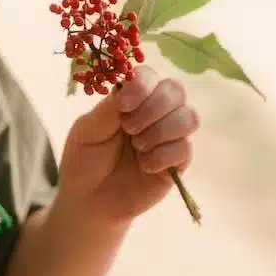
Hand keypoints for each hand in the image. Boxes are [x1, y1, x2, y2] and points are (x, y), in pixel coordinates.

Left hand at [58, 65, 198, 225]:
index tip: (123, 105)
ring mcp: (169, 136)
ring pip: (189, 117)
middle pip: (176, 90)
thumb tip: (127, 90)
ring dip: (161, 130)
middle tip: (128, 128)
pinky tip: (145, 166)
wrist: (89, 199)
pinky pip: (186, 148)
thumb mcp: (87, 130)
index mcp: (131, 98)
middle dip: (154, 107)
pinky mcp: (178, 163)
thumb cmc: (85, 158)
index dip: (142, 86)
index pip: (149, 76)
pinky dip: (163, 156)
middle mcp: (155, 112)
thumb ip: (108, 109)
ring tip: (137, 146)